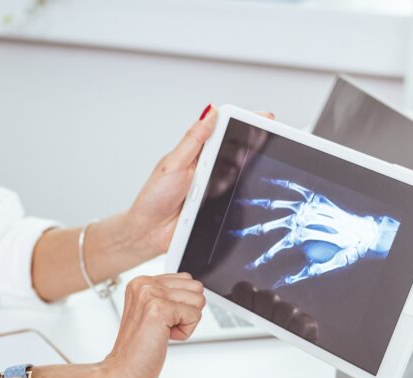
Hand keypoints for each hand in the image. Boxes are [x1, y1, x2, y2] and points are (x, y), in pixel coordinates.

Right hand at [101, 273, 205, 377]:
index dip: (182, 305)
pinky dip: (184, 333)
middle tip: (162, 327)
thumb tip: (196, 290)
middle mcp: (144, 284)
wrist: (123, 371)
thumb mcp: (152, 312)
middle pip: (196, 288)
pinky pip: (195, 315)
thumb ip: (170, 296)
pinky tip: (163, 337)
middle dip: (187, 312)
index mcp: (142, 282)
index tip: (161, 320)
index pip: (187, 279)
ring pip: (198, 300)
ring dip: (185, 322)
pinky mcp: (159, 309)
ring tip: (161, 332)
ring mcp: (150, 294)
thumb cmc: (139, 348)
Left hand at [122, 106, 274, 258]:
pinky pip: (235, 196)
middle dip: (248, 148)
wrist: (149, 231)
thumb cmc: (154, 197)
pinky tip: (229, 194)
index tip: (263, 118)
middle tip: (253, 147)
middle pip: (237, 151)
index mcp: (196, 151)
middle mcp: (207, 167)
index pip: (224, 130)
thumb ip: (194, 139)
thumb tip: (210, 112)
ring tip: (227, 176)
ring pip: (239, 174)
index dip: (245, 123)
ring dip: (239, 174)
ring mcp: (214, 186)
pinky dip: (236, 194)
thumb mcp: (174, 163)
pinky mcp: (219, 205)